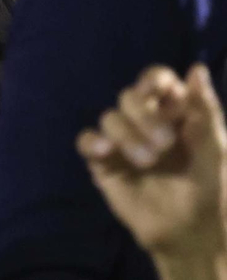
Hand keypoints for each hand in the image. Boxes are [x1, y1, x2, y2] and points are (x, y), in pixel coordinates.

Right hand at [78, 64, 226, 257]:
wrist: (192, 232)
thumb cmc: (210, 188)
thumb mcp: (216, 149)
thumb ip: (205, 110)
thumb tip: (196, 68)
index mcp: (173, 112)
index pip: (157, 80)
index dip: (155, 79)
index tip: (159, 90)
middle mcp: (144, 120)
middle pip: (129, 95)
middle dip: (144, 115)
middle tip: (165, 144)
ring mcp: (122, 140)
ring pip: (109, 116)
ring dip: (127, 134)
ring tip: (147, 161)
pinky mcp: (102, 161)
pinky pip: (86, 140)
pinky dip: (92, 141)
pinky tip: (105, 151)